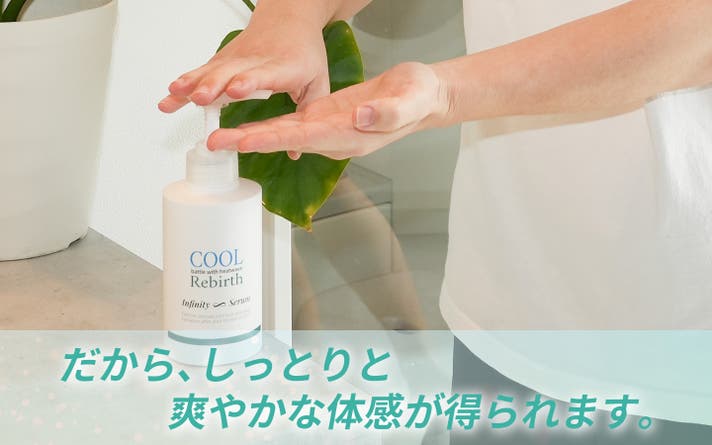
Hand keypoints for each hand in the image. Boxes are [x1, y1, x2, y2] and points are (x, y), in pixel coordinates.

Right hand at [158, 16, 329, 112]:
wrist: (290, 17)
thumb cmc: (304, 51)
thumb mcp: (317, 81)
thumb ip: (308, 112)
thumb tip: (296, 151)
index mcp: (283, 67)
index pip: (264, 74)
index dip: (249, 81)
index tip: (236, 90)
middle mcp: (256, 60)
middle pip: (231, 73)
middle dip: (213, 85)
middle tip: (199, 98)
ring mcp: (237, 58)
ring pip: (212, 70)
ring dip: (192, 83)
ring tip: (175, 95)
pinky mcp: (224, 58)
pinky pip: (203, 70)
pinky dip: (186, 81)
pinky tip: (171, 93)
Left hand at [207, 62, 449, 159]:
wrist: (420, 96)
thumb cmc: (417, 97)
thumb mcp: (410, 99)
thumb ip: (387, 113)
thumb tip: (361, 116)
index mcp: (349, 136)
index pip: (304, 138)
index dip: (273, 139)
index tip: (245, 140)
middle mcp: (332, 138)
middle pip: (283, 141)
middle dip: (248, 143)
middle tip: (214, 143)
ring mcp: (325, 130)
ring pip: (281, 135)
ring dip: (249, 137)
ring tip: (217, 138)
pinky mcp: (321, 118)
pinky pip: (287, 124)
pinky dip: (264, 126)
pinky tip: (243, 127)